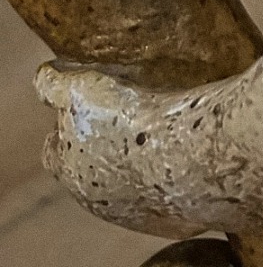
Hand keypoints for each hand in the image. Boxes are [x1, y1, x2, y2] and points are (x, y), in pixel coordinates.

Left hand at [35, 61, 222, 238]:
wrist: (185, 157)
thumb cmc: (131, 122)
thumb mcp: (82, 90)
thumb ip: (55, 85)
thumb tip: (43, 76)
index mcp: (69, 168)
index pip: (51, 150)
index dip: (62, 127)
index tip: (75, 108)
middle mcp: (94, 197)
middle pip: (86, 169)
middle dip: (98, 144)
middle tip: (121, 114)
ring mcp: (130, 212)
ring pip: (124, 185)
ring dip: (134, 161)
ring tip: (155, 131)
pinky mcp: (167, 219)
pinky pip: (163, 195)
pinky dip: (166, 177)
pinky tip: (180, 152)